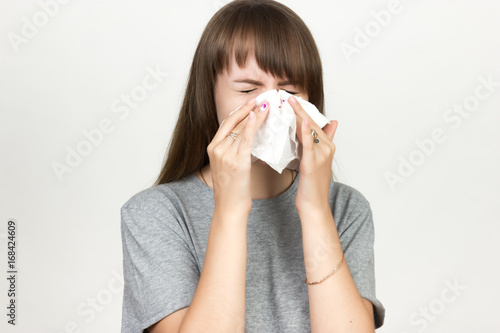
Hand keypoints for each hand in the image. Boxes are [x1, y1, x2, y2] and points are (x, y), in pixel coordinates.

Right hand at [207, 99, 268, 214]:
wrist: (229, 207)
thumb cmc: (231, 190)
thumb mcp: (227, 166)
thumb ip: (233, 151)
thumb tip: (246, 138)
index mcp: (212, 148)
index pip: (226, 123)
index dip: (239, 111)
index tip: (251, 102)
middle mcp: (216, 149)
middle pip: (232, 122)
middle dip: (247, 108)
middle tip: (260, 98)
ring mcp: (225, 155)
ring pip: (241, 128)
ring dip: (255, 114)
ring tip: (265, 104)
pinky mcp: (237, 162)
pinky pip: (245, 139)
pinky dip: (252, 125)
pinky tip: (259, 115)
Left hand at [288, 96, 337, 212]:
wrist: (314, 206)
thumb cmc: (312, 186)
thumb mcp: (316, 161)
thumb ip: (319, 144)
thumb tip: (329, 126)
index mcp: (327, 146)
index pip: (314, 124)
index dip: (304, 111)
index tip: (293, 99)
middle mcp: (327, 148)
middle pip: (312, 124)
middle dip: (300, 109)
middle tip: (288, 95)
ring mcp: (321, 156)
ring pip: (310, 130)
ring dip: (300, 115)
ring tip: (290, 101)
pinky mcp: (313, 164)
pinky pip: (309, 145)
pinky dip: (305, 132)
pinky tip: (301, 121)